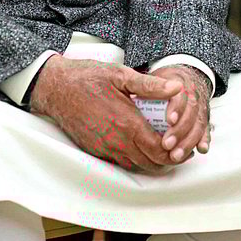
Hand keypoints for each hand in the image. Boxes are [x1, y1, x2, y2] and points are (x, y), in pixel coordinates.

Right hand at [29, 54, 182, 171]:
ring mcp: (103, 148)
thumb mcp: (121, 75)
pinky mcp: (94, 150)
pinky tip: (139, 145)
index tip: (184, 147)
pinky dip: (134, 159)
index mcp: (127, 123)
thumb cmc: (89, 78)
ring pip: (135, 166)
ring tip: (162, 149)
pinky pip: (119, 162)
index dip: (176, 154)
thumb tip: (177, 88)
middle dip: (167, 161)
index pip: (159, 151)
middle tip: (178, 150)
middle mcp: (116, 141)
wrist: (56, 88)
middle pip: (149, 164)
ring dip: (150, 162)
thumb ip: (151, 85)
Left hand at [151, 65, 212, 162]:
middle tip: (167, 145)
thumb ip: (148, 84)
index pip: (181, 95)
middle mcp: (193, 95)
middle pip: (192, 113)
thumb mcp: (154, 76)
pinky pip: (206, 129)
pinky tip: (201, 149)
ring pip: (199, 124)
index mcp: (180, 83)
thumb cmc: (165, 81)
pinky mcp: (203, 118)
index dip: (177, 108)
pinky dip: (204, 140)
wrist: (184, 78)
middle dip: (180, 131)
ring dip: (189, 141)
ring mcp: (200, 107)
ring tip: (176, 155)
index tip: (169, 120)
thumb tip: (143, 95)